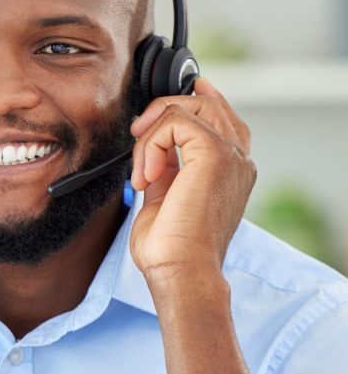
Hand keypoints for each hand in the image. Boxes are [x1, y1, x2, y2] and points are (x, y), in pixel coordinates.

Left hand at [127, 77, 255, 286]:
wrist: (181, 273)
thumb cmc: (171, 251)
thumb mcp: (164, 200)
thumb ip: (164, 172)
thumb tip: (151, 156)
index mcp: (231, 170)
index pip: (221, 117)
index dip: (192, 100)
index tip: (155, 112)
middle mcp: (237, 160)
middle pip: (206, 103)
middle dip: (163, 111)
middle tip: (136, 139)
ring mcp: (230, 155)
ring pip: (190, 107)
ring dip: (151, 134)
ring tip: (142, 172)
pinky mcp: (213, 155)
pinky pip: (176, 121)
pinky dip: (151, 145)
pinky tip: (146, 177)